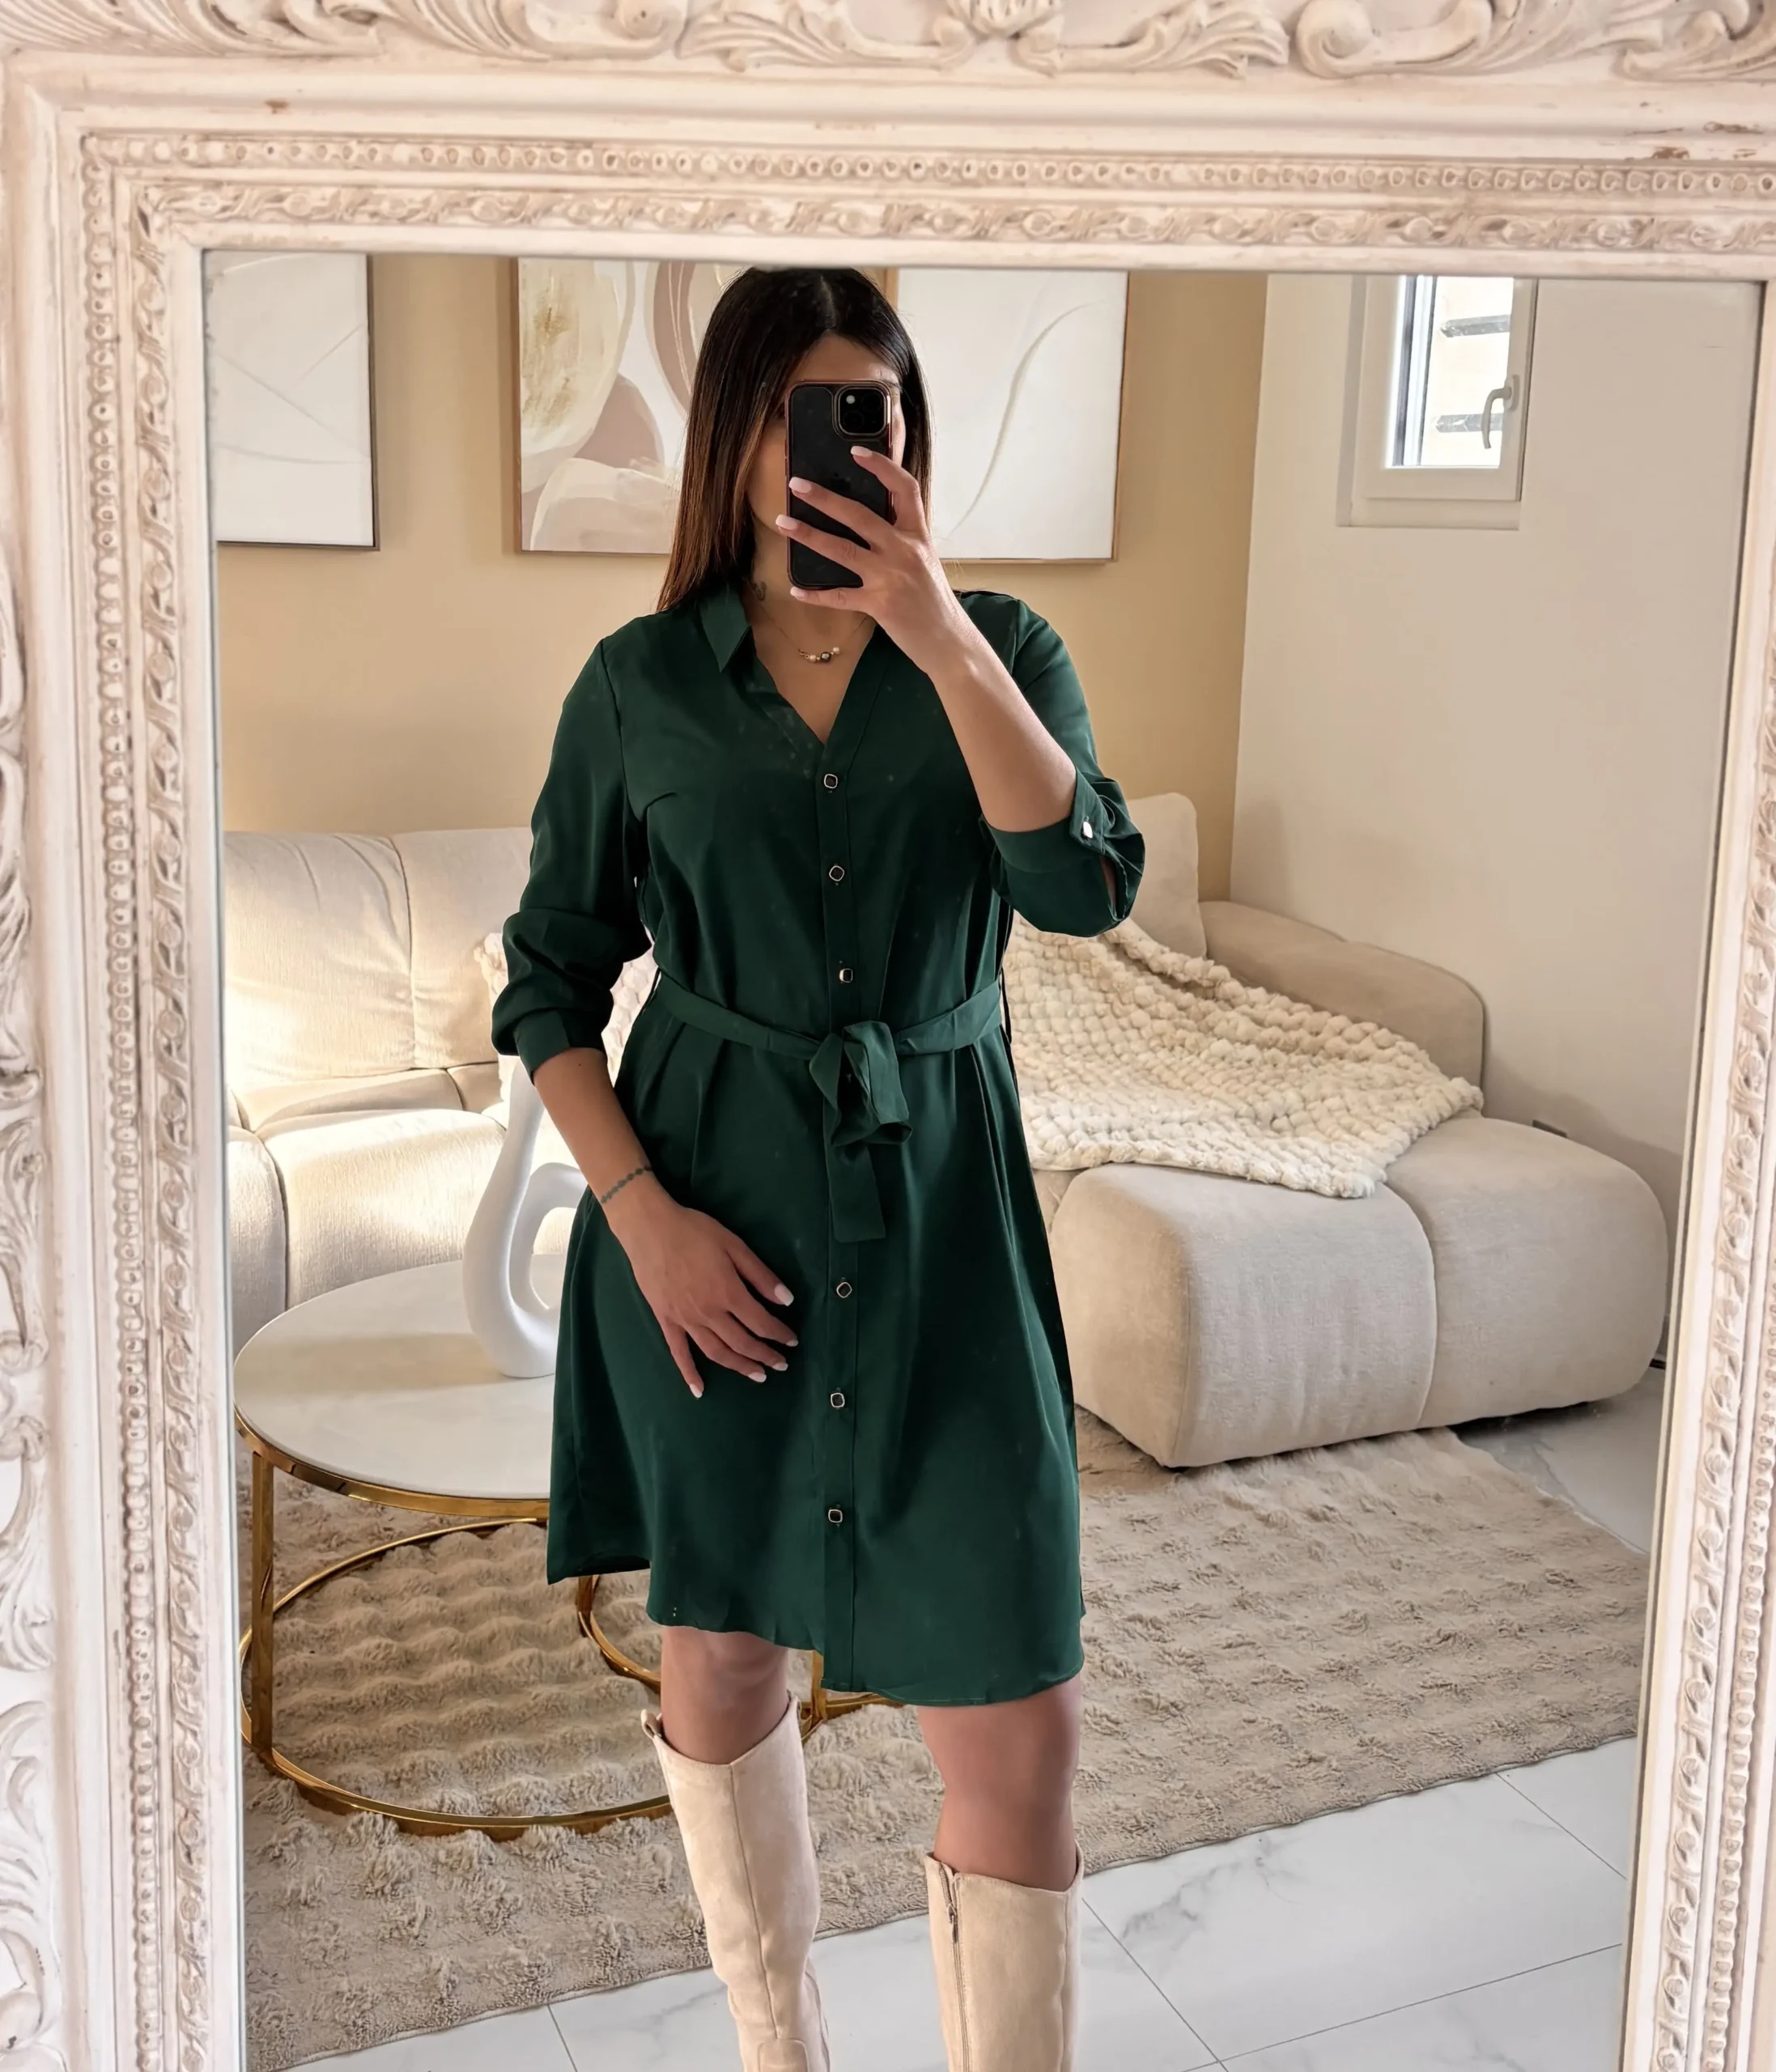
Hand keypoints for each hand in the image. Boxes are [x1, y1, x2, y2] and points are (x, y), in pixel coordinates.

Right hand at [605, 1176, 797, 1397]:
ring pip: (717, 1352)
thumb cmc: (695, 1232)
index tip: (792, 1342)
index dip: (779, 1334)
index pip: (761, 1323)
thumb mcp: (735, 1245)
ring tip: (757, 1375)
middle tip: (781, 1364)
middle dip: (765, 1356)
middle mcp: (709, 1313)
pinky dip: (689, 1373)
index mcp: (728, 1293)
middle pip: (742, 1343)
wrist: (650, 1229)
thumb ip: (760, 1275)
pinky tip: (699, 1390)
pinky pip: (679, 1352)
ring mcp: (685, 1320)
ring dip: (739, 1367)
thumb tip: (786, 1301)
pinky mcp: (666, 1321)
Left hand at [776, 448, 977, 678]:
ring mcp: (890, 577)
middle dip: (825, 498)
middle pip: (860, 515)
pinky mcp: (879, 604)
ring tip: (783, 523)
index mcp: (919, 535)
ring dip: (809, 535)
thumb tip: (870, 521)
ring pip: (842, 550)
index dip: (881, 466)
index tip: (856, 451)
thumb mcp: (925, 560)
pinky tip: (796, 590)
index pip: (905, 488)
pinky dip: (816, 594)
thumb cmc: (934, 601)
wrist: (948, 641)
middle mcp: (904, 551)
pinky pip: (840, 597)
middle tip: (796, 485)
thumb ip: (902, 538)